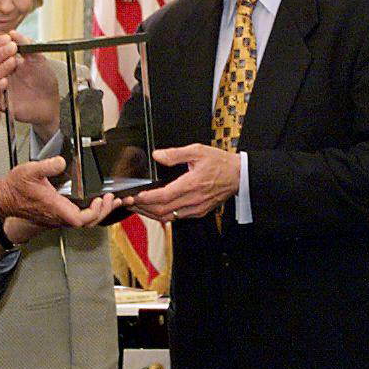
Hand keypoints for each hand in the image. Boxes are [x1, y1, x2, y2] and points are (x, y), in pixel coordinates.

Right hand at [0, 31, 59, 137]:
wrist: (52, 102)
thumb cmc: (45, 81)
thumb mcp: (39, 59)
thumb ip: (27, 45)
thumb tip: (13, 32)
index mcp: (7, 61)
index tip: (7, 38)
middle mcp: (2, 73)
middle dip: (0, 53)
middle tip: (12, 48)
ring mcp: (2, 87)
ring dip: (1, 67)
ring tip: (13, 62)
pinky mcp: (4, 102)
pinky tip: (5, 81)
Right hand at [0, 157, 114, 227]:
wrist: (4, 198)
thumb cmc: (16, 188)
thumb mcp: (31, 171)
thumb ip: (47, 166)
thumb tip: (61, 162)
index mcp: (55, 208)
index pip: (80, 219)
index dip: (94, 212)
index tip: (101, 200)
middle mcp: (58, 216)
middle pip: (88, 223)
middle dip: (103, 212)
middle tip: (113, 199)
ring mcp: (57, 218)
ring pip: (84, 222)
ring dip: (99, 212)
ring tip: (110, 201)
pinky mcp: (56, 215)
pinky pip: (77, 218)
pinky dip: (90, 212)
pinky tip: (95, 203)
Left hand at [124, 145, 239, 221]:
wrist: (238, 176)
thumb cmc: (220, 163)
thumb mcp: (197, 150)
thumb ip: (175, 154)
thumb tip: (158, 155)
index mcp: (192, 184)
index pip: (164, 196)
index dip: (146, 199)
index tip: (134, 196)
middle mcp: (193, 200)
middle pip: (162, 210)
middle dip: (142, 208)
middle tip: (129, 203)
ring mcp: (196, 209)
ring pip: (168, 217)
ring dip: (150, 214)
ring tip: (137, 207)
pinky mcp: (198, 212)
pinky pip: (177, 218)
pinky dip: (162, 215)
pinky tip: (154, 209)